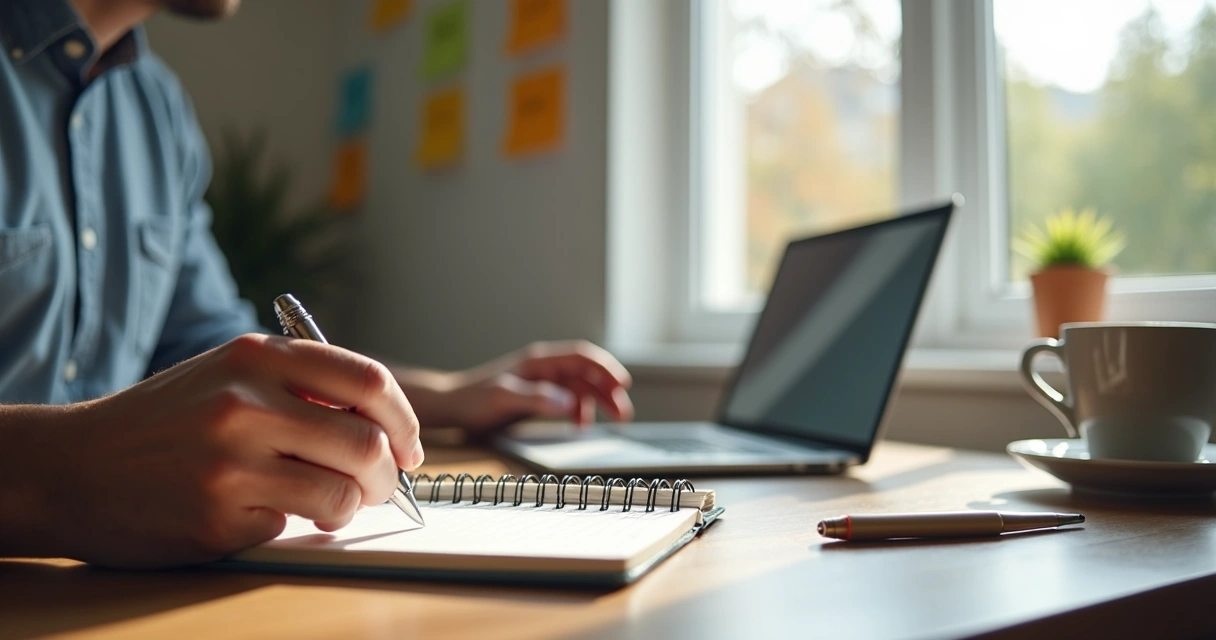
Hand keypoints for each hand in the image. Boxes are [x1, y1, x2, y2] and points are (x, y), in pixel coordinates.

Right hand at [29, 334, 421, 568]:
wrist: (69, 467)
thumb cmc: (164, 422)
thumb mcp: (227, 375)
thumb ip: (300, 385)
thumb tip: (385, 424)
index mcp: (256, 356)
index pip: (367, 381)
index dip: (404, 420)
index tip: (410, 446)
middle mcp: (245, 403)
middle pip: (366, 443)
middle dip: (389, 475)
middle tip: (383, 487)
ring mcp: (230, 462)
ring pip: (341, 492)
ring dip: (350, 506)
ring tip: (330, 504)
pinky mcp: (215, 517)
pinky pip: (292, 526)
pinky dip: (295, 525)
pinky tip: (264, 513)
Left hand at [434, 340, 633, 430]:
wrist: (451, 406)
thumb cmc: (473, 400)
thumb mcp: (504, 398)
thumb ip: (537, 398)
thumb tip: (568, 402)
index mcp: (539, 361)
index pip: (582, 357)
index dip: (605, 369)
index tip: (622, 385)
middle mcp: (544, 368)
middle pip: (587, 373)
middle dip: (608, 390)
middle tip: (623, 413)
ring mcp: (542, 382)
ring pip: (580, 387)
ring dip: (598, 401)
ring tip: (612, 420)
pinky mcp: (537, 397)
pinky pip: (568, 399)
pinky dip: (580, 410)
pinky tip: (580, 426)